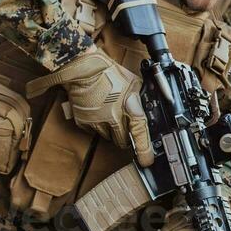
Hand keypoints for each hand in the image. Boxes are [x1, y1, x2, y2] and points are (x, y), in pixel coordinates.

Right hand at [42, 49, 153, 164]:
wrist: (85, 69)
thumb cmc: (110, 73)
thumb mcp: (134, 84)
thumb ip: (141, 100)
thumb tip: (147, 108)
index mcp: (129, 109)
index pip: (140, 136)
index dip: (145, 152)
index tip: (147, 161)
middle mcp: (114, 119)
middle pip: (122, 141)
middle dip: (125, 137)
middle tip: (124, 125)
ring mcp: (97, 123)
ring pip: (108, 137)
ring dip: (111, 131)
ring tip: (109, 114)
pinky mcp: (83, 123)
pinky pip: (93, 131)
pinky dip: (97, 126)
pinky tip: (98, 113)